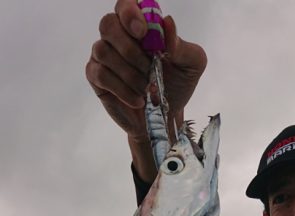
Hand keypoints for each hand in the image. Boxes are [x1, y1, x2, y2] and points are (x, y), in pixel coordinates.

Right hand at [86, 0, 206, 143]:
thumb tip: (168, 23)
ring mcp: (104, 54)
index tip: (143, 32)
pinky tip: (137, 99)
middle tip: (148, 68)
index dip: (130, 12)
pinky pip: (100, 74)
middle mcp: (118, 35)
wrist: (164, 118)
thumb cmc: (177, 86)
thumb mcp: (192, 65)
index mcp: (140, 25)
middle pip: (108, 24)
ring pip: (103, 50)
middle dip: (130, 49)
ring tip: (146, 88)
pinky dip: (122, 89)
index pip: (125, 3)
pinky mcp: (96, 76)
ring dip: (129, 73)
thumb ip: (183, 45)